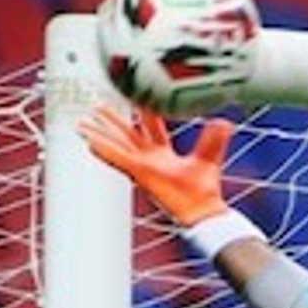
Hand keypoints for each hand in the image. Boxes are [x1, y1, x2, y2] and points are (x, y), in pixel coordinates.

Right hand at [75, 104, 233, 227]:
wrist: (201, 211)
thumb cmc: (204, 192)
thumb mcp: (208, 158)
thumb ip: (213, 140)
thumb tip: (225, 122)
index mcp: (165, 153)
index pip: (152, 126)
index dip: (145, 110)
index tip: (137, 96)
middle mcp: (150, 158)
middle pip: (127, 134)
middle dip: (113, 120)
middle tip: (99, 106)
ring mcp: (143, 166)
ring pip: (116, 145)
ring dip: (100, 134)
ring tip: (82, 123)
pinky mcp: (139, 173)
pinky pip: (117, 159)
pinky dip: (103, 150)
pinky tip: (89, 142)